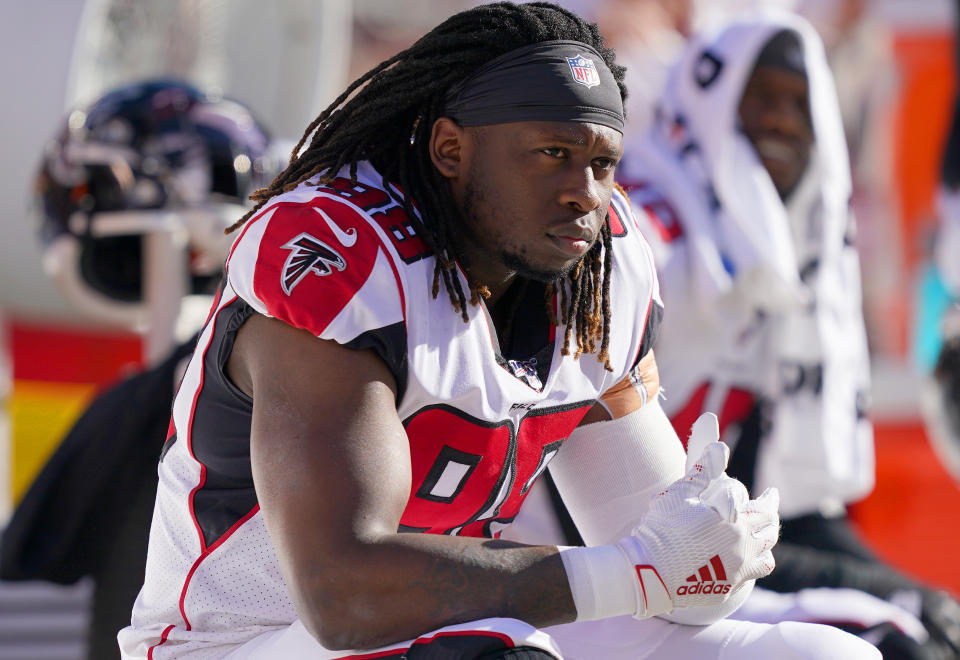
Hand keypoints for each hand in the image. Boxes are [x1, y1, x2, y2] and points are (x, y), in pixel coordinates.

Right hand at [616, 413, 779, 616]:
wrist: (649, 572)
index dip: (770, 499)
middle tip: (769, 511)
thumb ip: (703, 471)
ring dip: (765, 542)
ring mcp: (736, 571)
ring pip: (765, 555)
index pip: (766, 509)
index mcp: (734, 521)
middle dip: (770, 518)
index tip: (772, 494)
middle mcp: (742, 547)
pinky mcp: (726, 588)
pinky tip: (744, 560)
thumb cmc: (662, 528)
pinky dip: (753, 564)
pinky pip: (751, 575)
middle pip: (769, 531)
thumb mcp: (680, 494)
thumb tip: (719, 448)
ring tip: (761, 537)